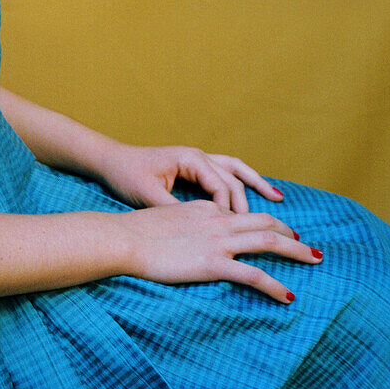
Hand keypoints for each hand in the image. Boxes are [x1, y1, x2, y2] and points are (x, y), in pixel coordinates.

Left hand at [96, 142, 283, 213]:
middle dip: (251, 200)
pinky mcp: (193, 167)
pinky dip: (241, 183)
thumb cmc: (127, 176)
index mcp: (190, 159)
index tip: (232, 233)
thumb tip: (200, 231)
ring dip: (255, 183)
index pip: (221, 186)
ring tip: (279, 199)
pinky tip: (253, 195)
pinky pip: (225, 173)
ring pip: (235, 169)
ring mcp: (197, 159)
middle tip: (270, 224)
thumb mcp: (150, 196)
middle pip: (234, 177)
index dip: (229, 211)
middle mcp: (198, 156)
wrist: (111, 161)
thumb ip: (177, 211)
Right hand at [120, 201, 321, 303]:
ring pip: (268, 242)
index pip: (242, 215)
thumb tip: (191, 237)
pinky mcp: (213, 264)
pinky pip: (254, 275)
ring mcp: (217, 241)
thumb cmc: (137, 232)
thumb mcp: (166, 219)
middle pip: (265, 222)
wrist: (124, 237)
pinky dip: (275, 286)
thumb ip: (186, 224)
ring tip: (316, 260)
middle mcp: (217, 220)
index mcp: (206, 209)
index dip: (266, 224)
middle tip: (310, 247)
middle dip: (291, 234)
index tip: (279, 234)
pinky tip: (289, 297)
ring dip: (296, 251)